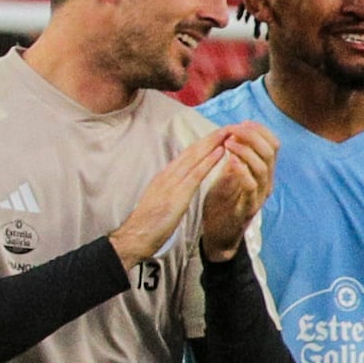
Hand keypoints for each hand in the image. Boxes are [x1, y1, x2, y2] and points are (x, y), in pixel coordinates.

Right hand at [108, 131, 233, 265]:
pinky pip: (196, 174)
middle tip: (227, 125)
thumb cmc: (147, 224)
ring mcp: (171, 183)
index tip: (217, 135)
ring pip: (195, 157)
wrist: (135, 237)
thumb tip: (180, 186)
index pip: (186, 155)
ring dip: (212, 143)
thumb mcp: (160, 201)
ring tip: (228, 132)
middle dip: (210, 137)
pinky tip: (220, 152)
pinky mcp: (177, 195)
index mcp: (164, 177)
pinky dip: (209, 161)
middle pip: (192, 151)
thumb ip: (170, 190)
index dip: (203, 144)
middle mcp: (168, 175)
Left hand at [193, 121, 275, 258]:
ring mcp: (259, 195)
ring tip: (228, 143)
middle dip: (253, 136)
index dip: (260, 130)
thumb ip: (235, 156)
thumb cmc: (222, 202)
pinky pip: (251, 187)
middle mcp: (266, 182)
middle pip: (271, 152)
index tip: (242, 122)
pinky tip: (230, 162)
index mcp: (263, 171)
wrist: (217, 233)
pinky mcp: (247, 208)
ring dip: (246, 151)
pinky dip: (242, 171)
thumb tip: (233, 132)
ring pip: (263, 167)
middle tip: (234, 130)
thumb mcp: (229, 174)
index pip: (273, 144)